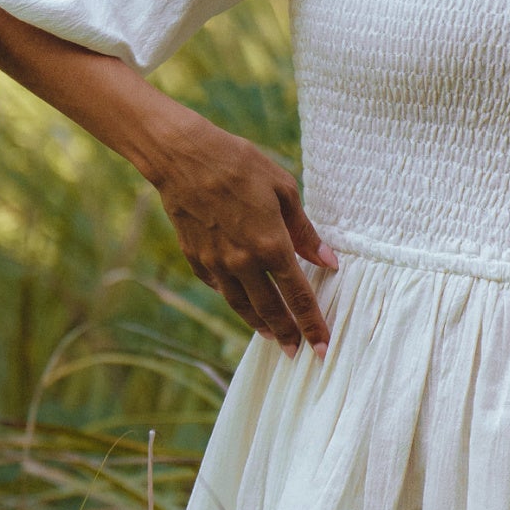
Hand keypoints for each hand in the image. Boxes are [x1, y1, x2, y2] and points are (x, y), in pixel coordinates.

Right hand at [148, 107, 336, 357]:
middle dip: (287, 334)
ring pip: (242, 306)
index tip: (323, 346)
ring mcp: (216, 264)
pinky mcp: (196, 259)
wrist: (183, 157)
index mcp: (271, 245)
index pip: (298, 296)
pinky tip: (242, 302)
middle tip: (298, 353)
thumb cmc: (239, 165)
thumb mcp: (284, 189)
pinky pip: (219, 288)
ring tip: (273, 336)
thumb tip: (327, 261)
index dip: (312, 324)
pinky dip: (234, 298)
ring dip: (260, 325)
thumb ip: (305, 231)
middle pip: (270, 310)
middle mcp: (243, 262)